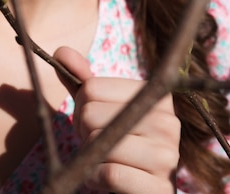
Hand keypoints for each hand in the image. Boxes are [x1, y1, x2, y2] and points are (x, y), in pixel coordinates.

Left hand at [54, 46, 179, 193]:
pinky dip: (96, 178)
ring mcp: (168, 154)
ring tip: (104, 161)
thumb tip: (61, 51)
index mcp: (156, 94)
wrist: (142, 191)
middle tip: (100, 145)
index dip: (81, 108)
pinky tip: (105, 179)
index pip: (91, 88)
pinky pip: (109, 173)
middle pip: (91, 114)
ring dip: (90, 157)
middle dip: (84, 134)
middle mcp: (168, 120)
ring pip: (99, 142)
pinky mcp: (158, 186)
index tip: (95, 123)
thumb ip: (82, 80)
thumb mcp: (99, 109)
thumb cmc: (119, 145)